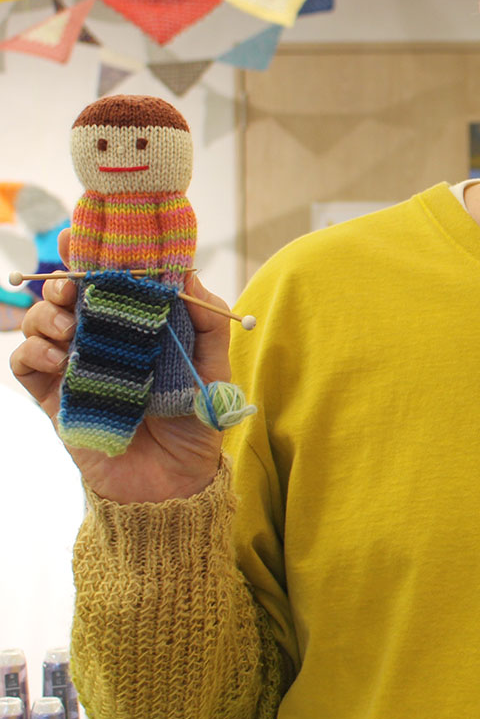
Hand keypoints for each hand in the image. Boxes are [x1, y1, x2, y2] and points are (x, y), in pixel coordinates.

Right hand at [9, 232, 228, 503]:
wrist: (176, 482)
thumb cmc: (197, 420)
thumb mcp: (215, 366)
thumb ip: (208, 320)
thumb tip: (187, 271)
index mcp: (139, 326)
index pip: (110, 281)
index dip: (92, 255)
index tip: (80, 236)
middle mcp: (103, 340)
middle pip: (66, 295)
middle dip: (62, 280)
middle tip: (72, 285)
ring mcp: (75, 367)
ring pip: (40, 323)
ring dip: (47, 315)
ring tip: (70, 327)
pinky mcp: (55, 399)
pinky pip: (25, 365)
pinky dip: (33, 352)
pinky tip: (58, 355)